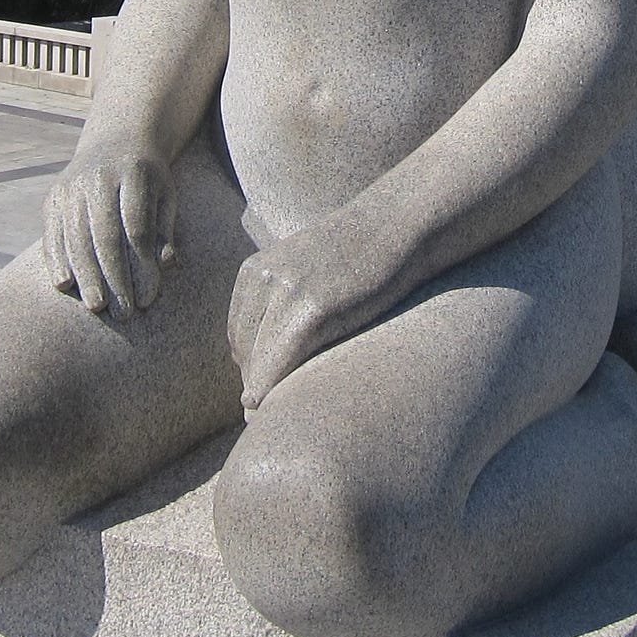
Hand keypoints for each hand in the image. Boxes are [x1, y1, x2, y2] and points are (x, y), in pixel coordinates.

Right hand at [42, 146, 176, 318]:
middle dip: (114, 277)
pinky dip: (56, 260)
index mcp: (135, 173)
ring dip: (86, 275)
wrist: (116, 142)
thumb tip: (165, 266)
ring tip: (96, 306)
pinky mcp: (54, 197)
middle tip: (123, 313)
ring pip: (76, 237)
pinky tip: (64, 285)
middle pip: (104, 234)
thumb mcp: (166, 196)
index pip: (137, 226)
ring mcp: (72, 186)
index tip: (148, 298)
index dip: (141, 265)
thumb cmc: (149, 181)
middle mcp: (99, 177)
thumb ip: (165, 230)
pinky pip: (52, 233)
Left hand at [227, 229, 389, 411]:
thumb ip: (284, 301)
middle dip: (260, 381)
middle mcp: (263, 278)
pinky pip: (275, 365)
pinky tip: (275, 408)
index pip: (239, 336)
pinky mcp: (311, 311)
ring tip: (289, 411)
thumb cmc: (361, 257)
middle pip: (244, 351)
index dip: (256, 366)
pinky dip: (269, 392)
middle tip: (283, 405)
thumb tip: (263, 356)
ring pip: (255, 363)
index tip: (278, 386)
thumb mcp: (308, 270)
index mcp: (256, 270)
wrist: (397, 225)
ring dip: (264, 392)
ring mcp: (285, 293)